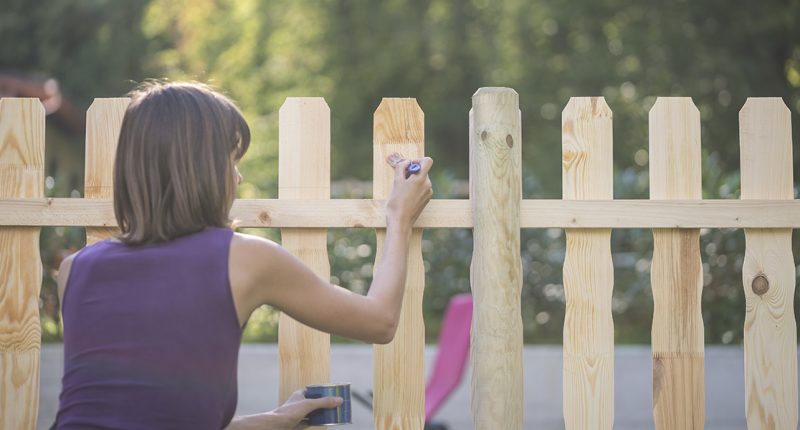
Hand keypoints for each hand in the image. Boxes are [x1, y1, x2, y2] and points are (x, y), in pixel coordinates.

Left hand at [225, 389, 341, 429]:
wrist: (276, 426)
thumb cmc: (289, 412)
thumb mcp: (309, 405)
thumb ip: (324, 402)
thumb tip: (339, 400)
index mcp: (300, 394)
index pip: (314, 390)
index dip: (324, 391)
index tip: (333, 393)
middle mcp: (300, 403)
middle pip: (316, 402)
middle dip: (325, 404)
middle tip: (336, 405)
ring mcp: (299, 414)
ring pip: (314, 413)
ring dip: (323, 414)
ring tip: (334, 414)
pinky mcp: (298, 423)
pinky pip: (311, 422)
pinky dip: (318, 422)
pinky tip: (325, 422)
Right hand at [385, 153, 432, 226]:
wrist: (401, 221)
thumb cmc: (397, 202)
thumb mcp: (396, 181)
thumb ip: (401, 168)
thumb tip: (406, 162)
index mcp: (421, 179)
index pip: (427, 161)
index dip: (418, 160)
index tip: (408, 166)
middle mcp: (428, 185)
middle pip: (423, 170)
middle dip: (412, 171)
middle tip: (401, 177)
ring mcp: (428, 193)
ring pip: (421, 180)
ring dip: (413, 180)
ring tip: (402, 189)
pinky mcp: (426, 199)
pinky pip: (422, 188)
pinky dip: (415, 188)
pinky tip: (406, 195)